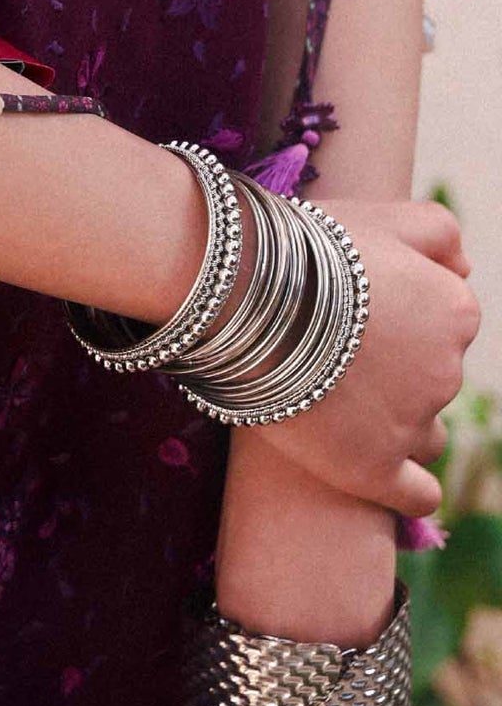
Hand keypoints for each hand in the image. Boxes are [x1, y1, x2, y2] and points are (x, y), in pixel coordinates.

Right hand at [252, 198, 477, 515]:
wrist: (240, 290)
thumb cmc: (306, 244)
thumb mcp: (382, 214)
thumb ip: (438, 231)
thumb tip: (464, 268)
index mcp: (454, 311)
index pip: (445, 325)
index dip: (399, 319)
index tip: (355, 316)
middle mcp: (447, 371)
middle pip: (432, 379)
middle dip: (394, 370)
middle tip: (332, 350)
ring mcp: (411, 422)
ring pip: (422, 430)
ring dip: (392, 421)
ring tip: (335, 400)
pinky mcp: (374, 468)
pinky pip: (415, 491)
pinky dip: (402, 484)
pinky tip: (372, 466)